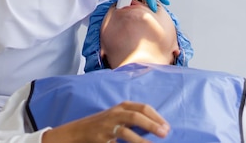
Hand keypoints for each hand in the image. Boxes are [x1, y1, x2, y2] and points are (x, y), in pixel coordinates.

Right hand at [42, 101, 169, 142]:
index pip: (142, 107)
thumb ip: (133, 117)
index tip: (167, 126)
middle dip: (152, 124)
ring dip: (142, 141)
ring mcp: (107, 125)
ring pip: (127, 131)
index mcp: (122, 106)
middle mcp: (115, 113)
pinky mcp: (101, 138)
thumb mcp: (118, 116)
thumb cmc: (103, 124)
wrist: (78, 131)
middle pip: (136, 116)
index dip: (156, 116)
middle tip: (165, 133)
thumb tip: (157, 126)